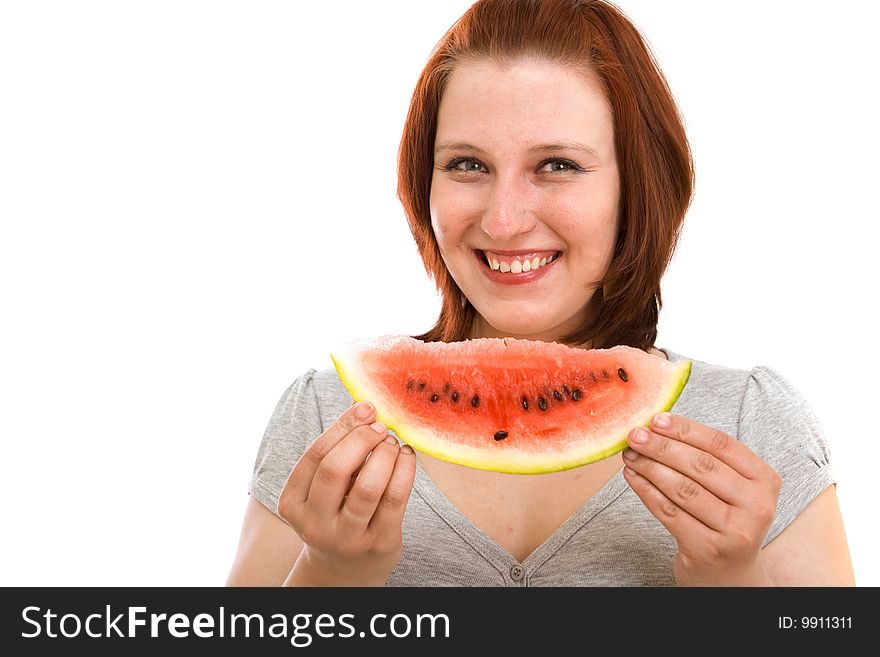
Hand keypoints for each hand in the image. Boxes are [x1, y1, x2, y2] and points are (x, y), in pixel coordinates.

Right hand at [277, 401, 416, 585]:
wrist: (345, 570)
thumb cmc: (335, 514)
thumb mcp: (323, 488)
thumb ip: (337, 452)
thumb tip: (363, 406)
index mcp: (292, 504)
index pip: (315, 456)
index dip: (342, 427)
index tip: (365, 408)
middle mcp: (315, 524)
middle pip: (335, 469)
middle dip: (362, 439)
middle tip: (380, 427)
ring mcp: (347, 538)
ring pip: (369, 486)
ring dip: (385, 454)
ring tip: (392, 443)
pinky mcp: (379, 544)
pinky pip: (395, 499)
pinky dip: (405, 469)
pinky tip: (406, 456)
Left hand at [622, 413, 781, 585]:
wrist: (729, 575)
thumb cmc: (724, 519)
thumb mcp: (731, 488)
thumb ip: (706, 457)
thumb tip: (657, 424)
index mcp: (765, 480)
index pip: (721, 444)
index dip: (685, 429)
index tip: (656, 419)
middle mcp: (756, 506)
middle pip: (701, 465)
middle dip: (662, 446)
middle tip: (635, 435)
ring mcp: (734, 531)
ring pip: (683, 489)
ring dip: (650, 467)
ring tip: (630, 455)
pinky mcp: (708, 550)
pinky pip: (669, 512)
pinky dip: (646, 491)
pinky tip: (632, 477)